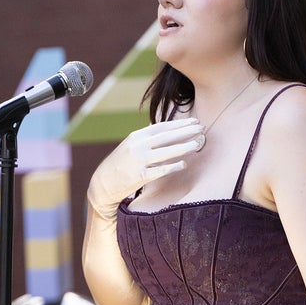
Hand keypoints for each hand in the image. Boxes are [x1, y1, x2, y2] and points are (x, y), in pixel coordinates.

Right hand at [87, 118, 204, 219]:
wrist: (103, 183)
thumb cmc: (121, 164)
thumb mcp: (132, 146)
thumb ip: (149, 139)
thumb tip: (171, 132)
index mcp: (137, 136)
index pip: (162, 127)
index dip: (180, 124)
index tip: (195, 121)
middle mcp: (137, 146)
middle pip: (166, 137)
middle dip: (186, 132)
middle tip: (202, 128)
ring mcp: (138, 161)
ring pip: (165, 152)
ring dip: (183, 147)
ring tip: (198, 144)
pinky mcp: (139, 176)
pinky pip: (159, 170)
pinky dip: (172, 167)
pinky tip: (184, 164)